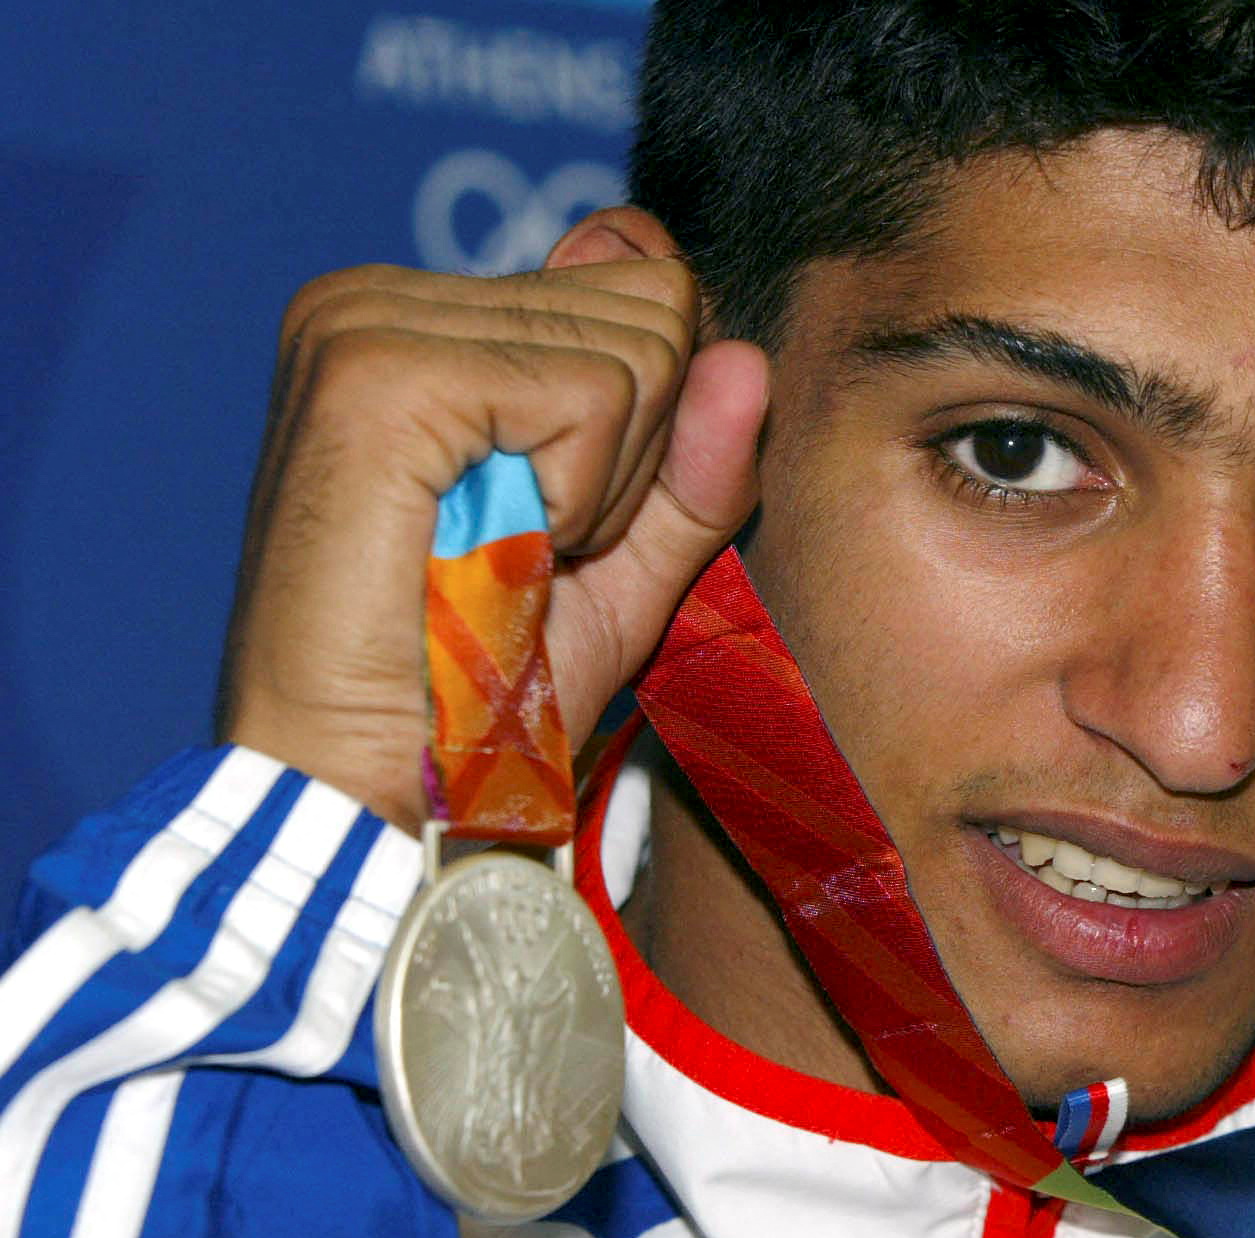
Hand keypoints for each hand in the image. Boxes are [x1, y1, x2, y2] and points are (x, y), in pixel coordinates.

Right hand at [216, 249, 768, 829]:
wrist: (381, 792)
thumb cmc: (486, 697)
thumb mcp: (631, 566)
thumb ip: (696, 461)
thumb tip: (745, 351)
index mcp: (427, 322)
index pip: (645, 289)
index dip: (652, 435)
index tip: (561, 530)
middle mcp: (384, 300)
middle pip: (653, 311)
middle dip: (633, 463)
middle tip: (531, 555)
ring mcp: (370, 325)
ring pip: (634, 352)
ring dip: (601, 494)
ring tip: (501, 561)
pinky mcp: (380, 373)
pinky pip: (591, 395)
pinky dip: (579, 498)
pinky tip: (496, 553)